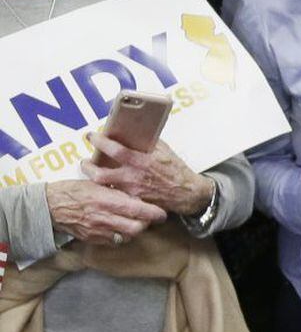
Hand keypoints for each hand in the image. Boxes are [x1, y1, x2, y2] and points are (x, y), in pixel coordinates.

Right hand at [46, 179, 165, 245]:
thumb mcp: (98, 185)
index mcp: (108, 201)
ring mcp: (98, 231)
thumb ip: (118, 192)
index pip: (138, 210)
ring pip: (126, 237)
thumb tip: (137, 197)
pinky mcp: (92, 239)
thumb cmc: (74, 190)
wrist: (50, 206)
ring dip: (133, 231)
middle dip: (145, 224)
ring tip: (133, 223)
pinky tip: (119, 229)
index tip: (162, 213)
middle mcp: (105, 218)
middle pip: (136, 228)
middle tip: (148, 219)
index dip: (154, 213)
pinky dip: (120, 237)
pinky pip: (113, 242)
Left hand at [82, 134, 211, 216]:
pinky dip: (109, 189)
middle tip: (85, 161)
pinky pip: (115, 194)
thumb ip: (148, 142)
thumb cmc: (176, 170)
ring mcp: (132, 190)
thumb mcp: (164, 150)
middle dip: (88, 166)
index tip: (92, 136)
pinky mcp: (133, 200)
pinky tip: (107, 185)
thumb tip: (136, 131)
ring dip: (95, 178)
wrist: (186, 192)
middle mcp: (134, 176)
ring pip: (104, 186)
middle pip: (100, 173)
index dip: (100, 141)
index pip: (115, 149)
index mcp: (142, 160)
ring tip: (92, 172)